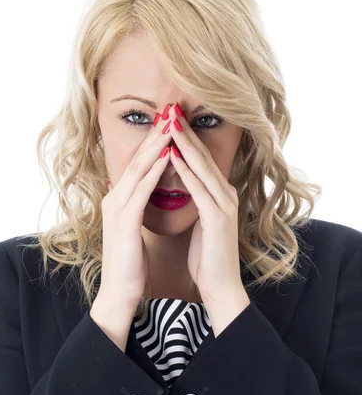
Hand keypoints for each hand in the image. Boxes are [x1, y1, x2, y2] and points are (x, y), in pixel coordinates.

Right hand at [99, 110, 173, 309]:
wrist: (119, 291)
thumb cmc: (131, 262)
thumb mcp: (131, 228)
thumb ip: (133, 206)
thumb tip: (137, 191)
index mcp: (118, 199)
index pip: (137, 164)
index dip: (153, 142)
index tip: (169, 124)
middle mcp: (114, 198)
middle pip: (136, 159)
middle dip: (155, 135)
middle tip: (170, 112)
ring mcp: (117, 208)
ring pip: (138, 169)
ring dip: (156, 146)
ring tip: (171, 125)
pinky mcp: (124, 221)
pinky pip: (141, 190)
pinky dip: (154, 171)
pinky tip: (167, 157)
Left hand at [164, 103, 244, 302]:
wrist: (218, 285)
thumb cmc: (205, 255)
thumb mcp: (199, 221)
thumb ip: (194, 198)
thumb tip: (179, 180)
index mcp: (219, 195)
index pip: (200, 160)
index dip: (185, 138)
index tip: (170, 120)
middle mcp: (225, 194)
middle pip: (202, 157)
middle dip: (185, 132)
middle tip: (171, 109)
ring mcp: (224, 205)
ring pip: (202, 168)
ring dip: (185, 144)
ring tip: (170, 124)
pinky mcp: (218, 218)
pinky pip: (199, 189)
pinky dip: (186, 171)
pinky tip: (173, 157)